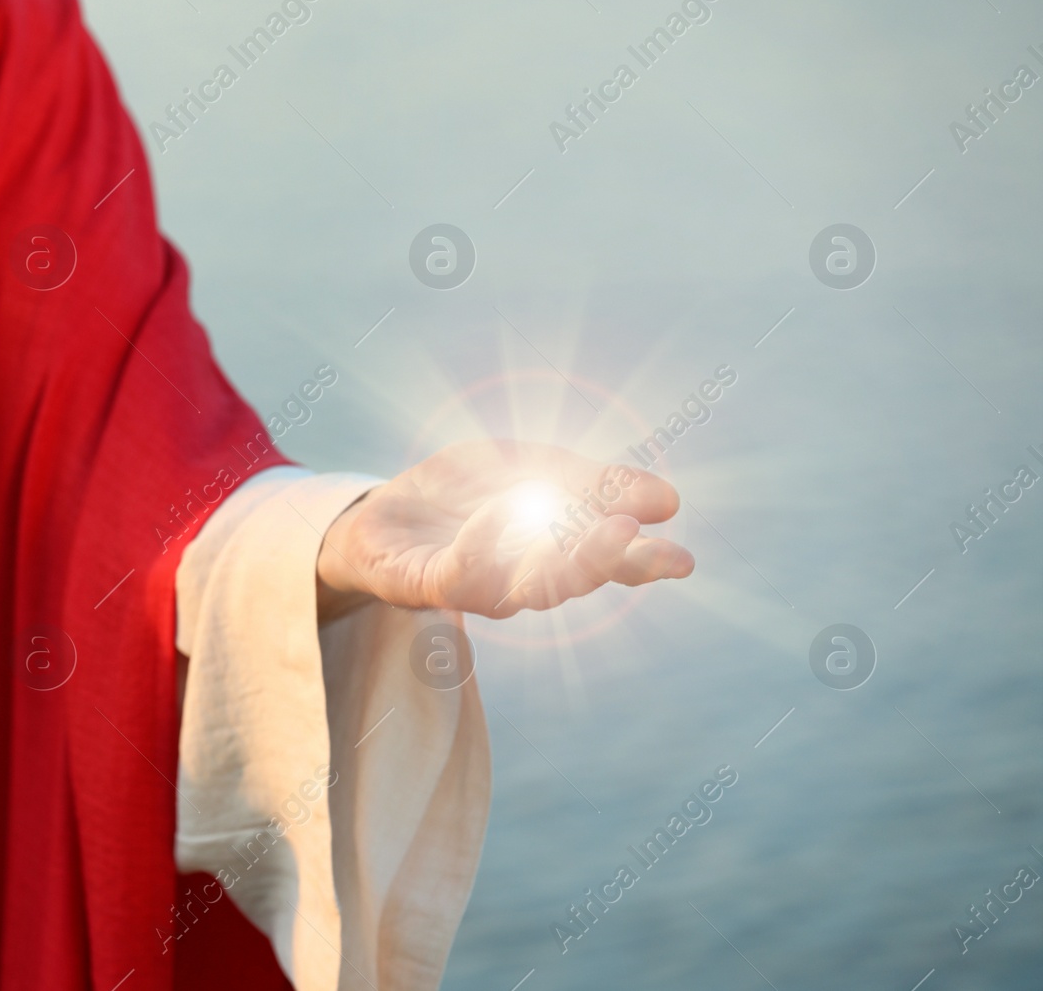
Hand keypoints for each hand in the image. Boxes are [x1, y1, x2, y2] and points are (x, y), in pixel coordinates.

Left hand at [315, 441, 692, 619]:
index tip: (682, 560)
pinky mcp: (424, 585)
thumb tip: (669, 501)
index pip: (606, 565)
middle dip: (604, 561)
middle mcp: (519, 580)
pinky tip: (503, 510)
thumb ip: (589, 482)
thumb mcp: (529, 468)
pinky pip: (459, 573)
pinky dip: (485, 543)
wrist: (375, 514)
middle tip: (635, 538)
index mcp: (552, 552)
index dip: (643, 564)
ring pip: (524, 590)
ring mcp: (472, 587)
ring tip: (591, 529)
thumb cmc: (459, 494)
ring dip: (557, 561)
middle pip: (569, 581)